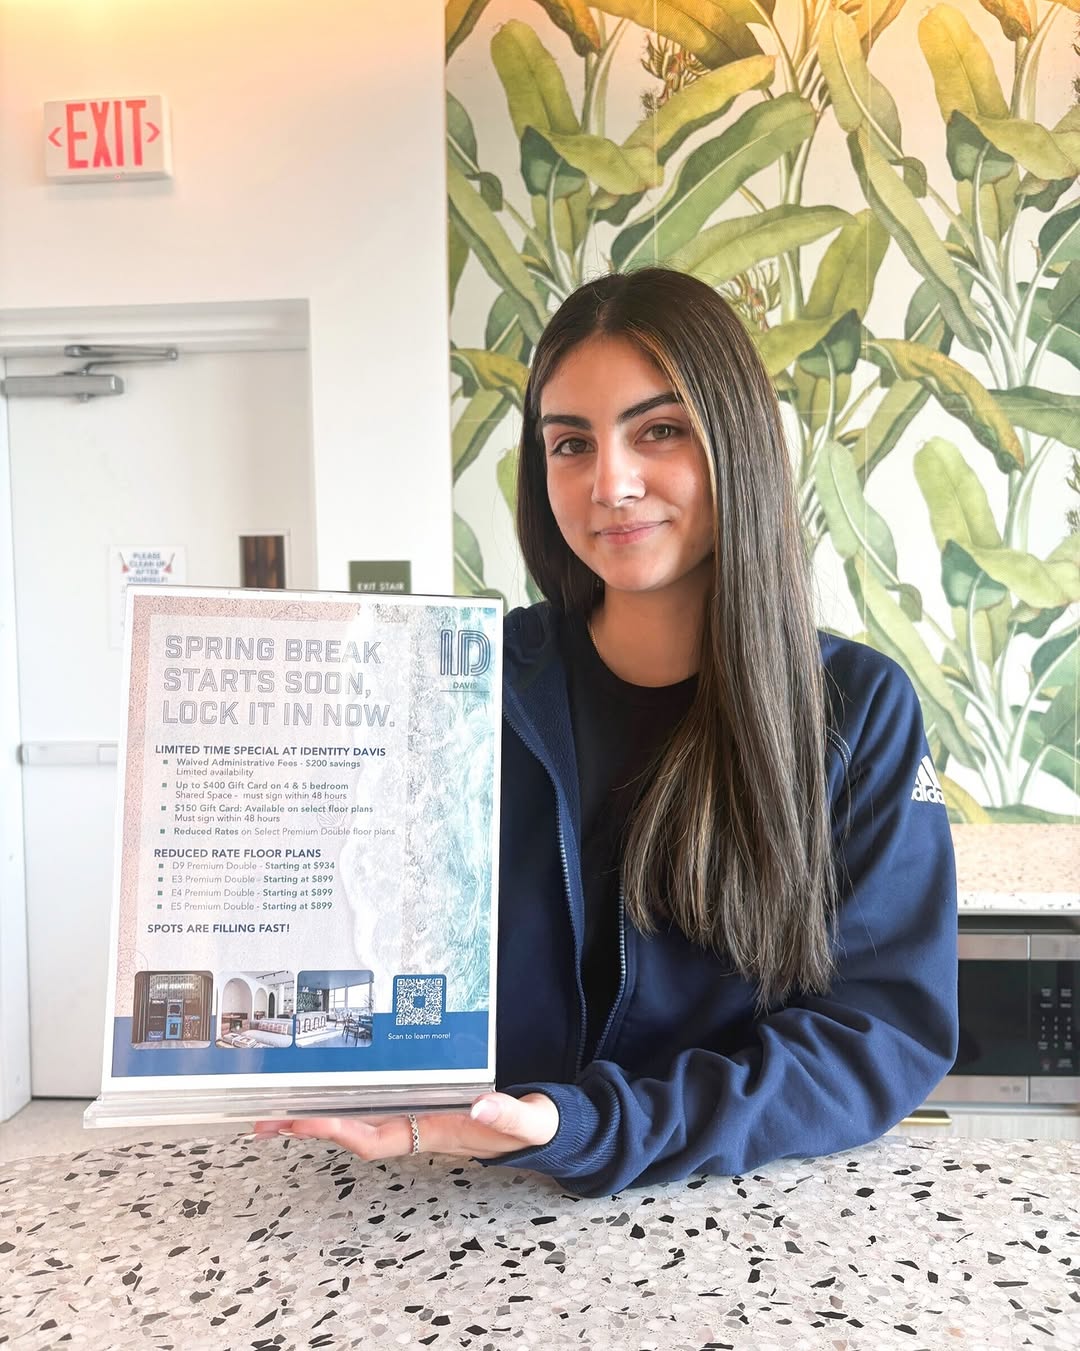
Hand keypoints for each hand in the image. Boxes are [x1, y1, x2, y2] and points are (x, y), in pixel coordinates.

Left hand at [252, 1091, 558, 1160]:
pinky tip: (327, 1089)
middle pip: (351, 1131)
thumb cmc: (530, 1128)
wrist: (541, 1130)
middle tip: (264, 1119)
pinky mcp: (420, 1103)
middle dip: (309, 1127)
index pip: (374, 1137)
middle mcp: (416, 1127)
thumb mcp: (526, 1121)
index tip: (303, 1122)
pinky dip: (346, 1100)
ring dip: (319, 1116)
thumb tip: (483, 1104)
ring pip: (357, 1120)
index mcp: (433, 1131)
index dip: (337, 1131)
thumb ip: (509, 1114)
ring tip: (278, 1108)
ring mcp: (415, 1116)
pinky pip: (374, 1104)